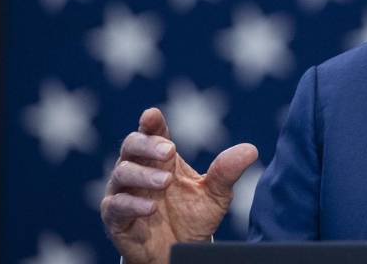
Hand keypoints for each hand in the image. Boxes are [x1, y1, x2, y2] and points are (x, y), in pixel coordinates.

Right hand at [100, 108, 258, 263]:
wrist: (179, 251)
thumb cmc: (193, 215)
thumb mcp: (216, 194)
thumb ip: (227, 172)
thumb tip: (251, 150)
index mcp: (161, 157)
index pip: (153, 132)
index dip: (151, 122)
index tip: (152, 115)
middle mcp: (139, 168)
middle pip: (132, 145)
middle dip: (148, 144)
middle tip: (169, 150)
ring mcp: (124, 191)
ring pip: (123, 172)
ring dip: (144, 174)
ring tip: (166, 181)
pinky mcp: (115, 216)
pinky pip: (116, 204)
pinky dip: (132, 203)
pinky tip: (150, 207)